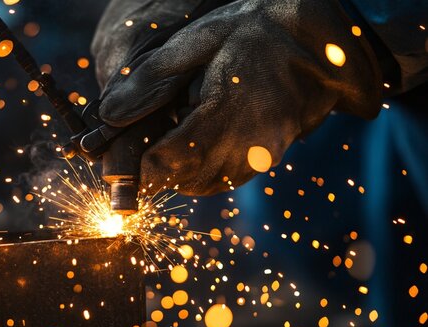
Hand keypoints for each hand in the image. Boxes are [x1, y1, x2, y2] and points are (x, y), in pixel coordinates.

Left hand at [99, 0, 382, 194]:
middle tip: (135, 152)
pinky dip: (200, 170)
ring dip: (176, 173)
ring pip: (202, 185)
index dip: (138, 171)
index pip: (168, 162)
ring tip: (164, 142)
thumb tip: (110, 113)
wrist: (325, 44)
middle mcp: (245, 145)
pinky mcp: (268, 159)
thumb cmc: (258, 33)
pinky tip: (194, 142)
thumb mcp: (199, 41)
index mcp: (224, 114)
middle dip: (153, 173)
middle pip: (183, 181)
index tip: (117, 167)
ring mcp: (260, 156)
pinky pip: (224, 179)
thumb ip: (151, 80)